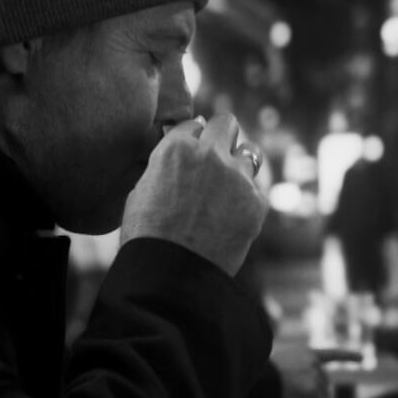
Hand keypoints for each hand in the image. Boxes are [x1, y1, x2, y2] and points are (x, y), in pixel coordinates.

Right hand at [122, 114, 267, 275]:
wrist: (171, 274)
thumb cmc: (146, 236)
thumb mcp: (140, 191)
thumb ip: (162, 167)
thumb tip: (172, 161)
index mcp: (175, 148)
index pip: (193, 124)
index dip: (193, 138)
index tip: (194, 147)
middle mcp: (210, 154)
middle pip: (227, 123)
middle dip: (223, 135)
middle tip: (218, 152)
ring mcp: (237, 177)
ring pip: (251, 152)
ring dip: (240, 163)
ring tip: (230, 183)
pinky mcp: (256, 202)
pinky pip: (256, 191)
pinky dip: (246, 200)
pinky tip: (231, 218)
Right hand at [270, 345, 361, 397]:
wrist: (261, 381)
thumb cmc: (263, 375)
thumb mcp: (281, 366)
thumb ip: (299, 373)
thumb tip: (316, 395)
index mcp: (307, 353)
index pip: (332, 354)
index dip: (348, 356)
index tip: (363, 359)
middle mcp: (316, 364)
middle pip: (325, 383)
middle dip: (315, 391)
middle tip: (292, 393)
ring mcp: (318, 378)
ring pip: (324, 395)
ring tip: (291, 395)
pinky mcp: (317, 392)